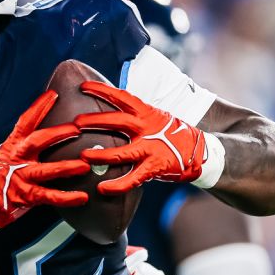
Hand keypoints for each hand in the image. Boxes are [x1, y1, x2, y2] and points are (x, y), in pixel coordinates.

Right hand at [0, 91, 90, 226]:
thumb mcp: (4, 156)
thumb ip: (22, 147)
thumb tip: (44, 135)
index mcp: (12, 146)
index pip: (25, 122)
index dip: (38, 108)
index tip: (53, 95)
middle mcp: (16, 159)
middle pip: (37, 141)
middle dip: (57, 133)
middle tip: (77, 127)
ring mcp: (20, 178)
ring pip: (46, 171)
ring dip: (66, 167)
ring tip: (85, 166)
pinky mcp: (25, 197)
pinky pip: (48, 196)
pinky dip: (66, 198)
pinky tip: (82, 197)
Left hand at [71, 81, 208, 194]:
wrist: (199, 152)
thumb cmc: (170, 133)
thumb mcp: (154, 117)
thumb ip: (134, 115)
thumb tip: (109, 107)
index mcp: (146, 113)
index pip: (122, 97)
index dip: (102, 90)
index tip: (82, 86)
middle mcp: (147, 129)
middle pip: (118, 122)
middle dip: (95, 121)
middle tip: (75, 122)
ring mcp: (151, 149)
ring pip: (122, 153)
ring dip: (101, 155)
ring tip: (83, 156)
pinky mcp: (155, 168)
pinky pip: (133, 178)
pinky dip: (117, 185)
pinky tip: (102, 188)